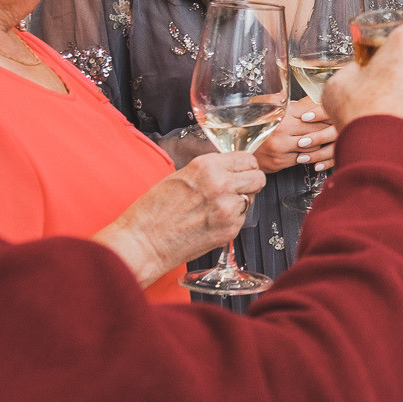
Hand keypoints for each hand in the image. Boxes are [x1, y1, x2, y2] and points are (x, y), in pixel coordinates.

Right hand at [96, 151, 265, 286]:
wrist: (144, 242)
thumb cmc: (154, 211)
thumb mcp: (181, 176)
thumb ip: (209, 170)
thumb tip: (230, 168)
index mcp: (207, 166)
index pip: (247, 159)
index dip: (245, 166)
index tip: (241, 171)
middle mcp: (221, 185)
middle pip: (258, 178)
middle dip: (250, 183)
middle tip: (237, 189)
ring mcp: (227, 209)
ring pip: (252, 199)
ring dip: (240, 202)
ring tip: (218, 207)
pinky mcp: (229, 230)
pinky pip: (242, 218)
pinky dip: (232, 219)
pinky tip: (212, 221)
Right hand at [253, 99, 337, 173]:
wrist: (240, 148)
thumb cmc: (256, 126)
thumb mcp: (267, 106)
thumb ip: (282, 99)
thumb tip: (301, 93)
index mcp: (281, 113)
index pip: (312, 112)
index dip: (325, 112)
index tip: (334, 112)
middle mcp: (281, 129)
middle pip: (316, 129)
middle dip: (329, 128)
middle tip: (339, 125)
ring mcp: (281, 147)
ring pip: (313, 144)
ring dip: (322, 142)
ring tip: (331, 138)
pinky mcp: (280, 161)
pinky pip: (305, 158)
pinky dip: (313, 154)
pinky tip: (317, 149)